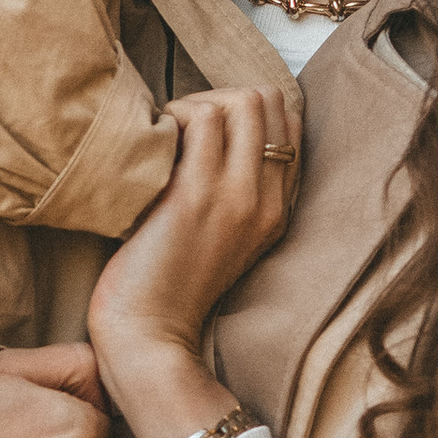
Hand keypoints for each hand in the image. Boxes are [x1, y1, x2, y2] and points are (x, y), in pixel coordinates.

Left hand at [88, 85, 299, 437]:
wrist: (149, 339)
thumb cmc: (167, 285)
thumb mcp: (219, 236)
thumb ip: (230, 191)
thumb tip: (206, 130)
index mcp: (278, 210)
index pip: (287, 122)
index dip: (241, 112)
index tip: (201, 136)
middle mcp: (268, 199)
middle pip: (269, 99)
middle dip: (220, 98)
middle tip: (181, 132)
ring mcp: (237, 196)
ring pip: (241, 99)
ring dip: (193, 105)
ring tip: (166, 143)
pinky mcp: (197, 195)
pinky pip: (200, 117)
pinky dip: (171, 118)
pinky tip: (150, 153)